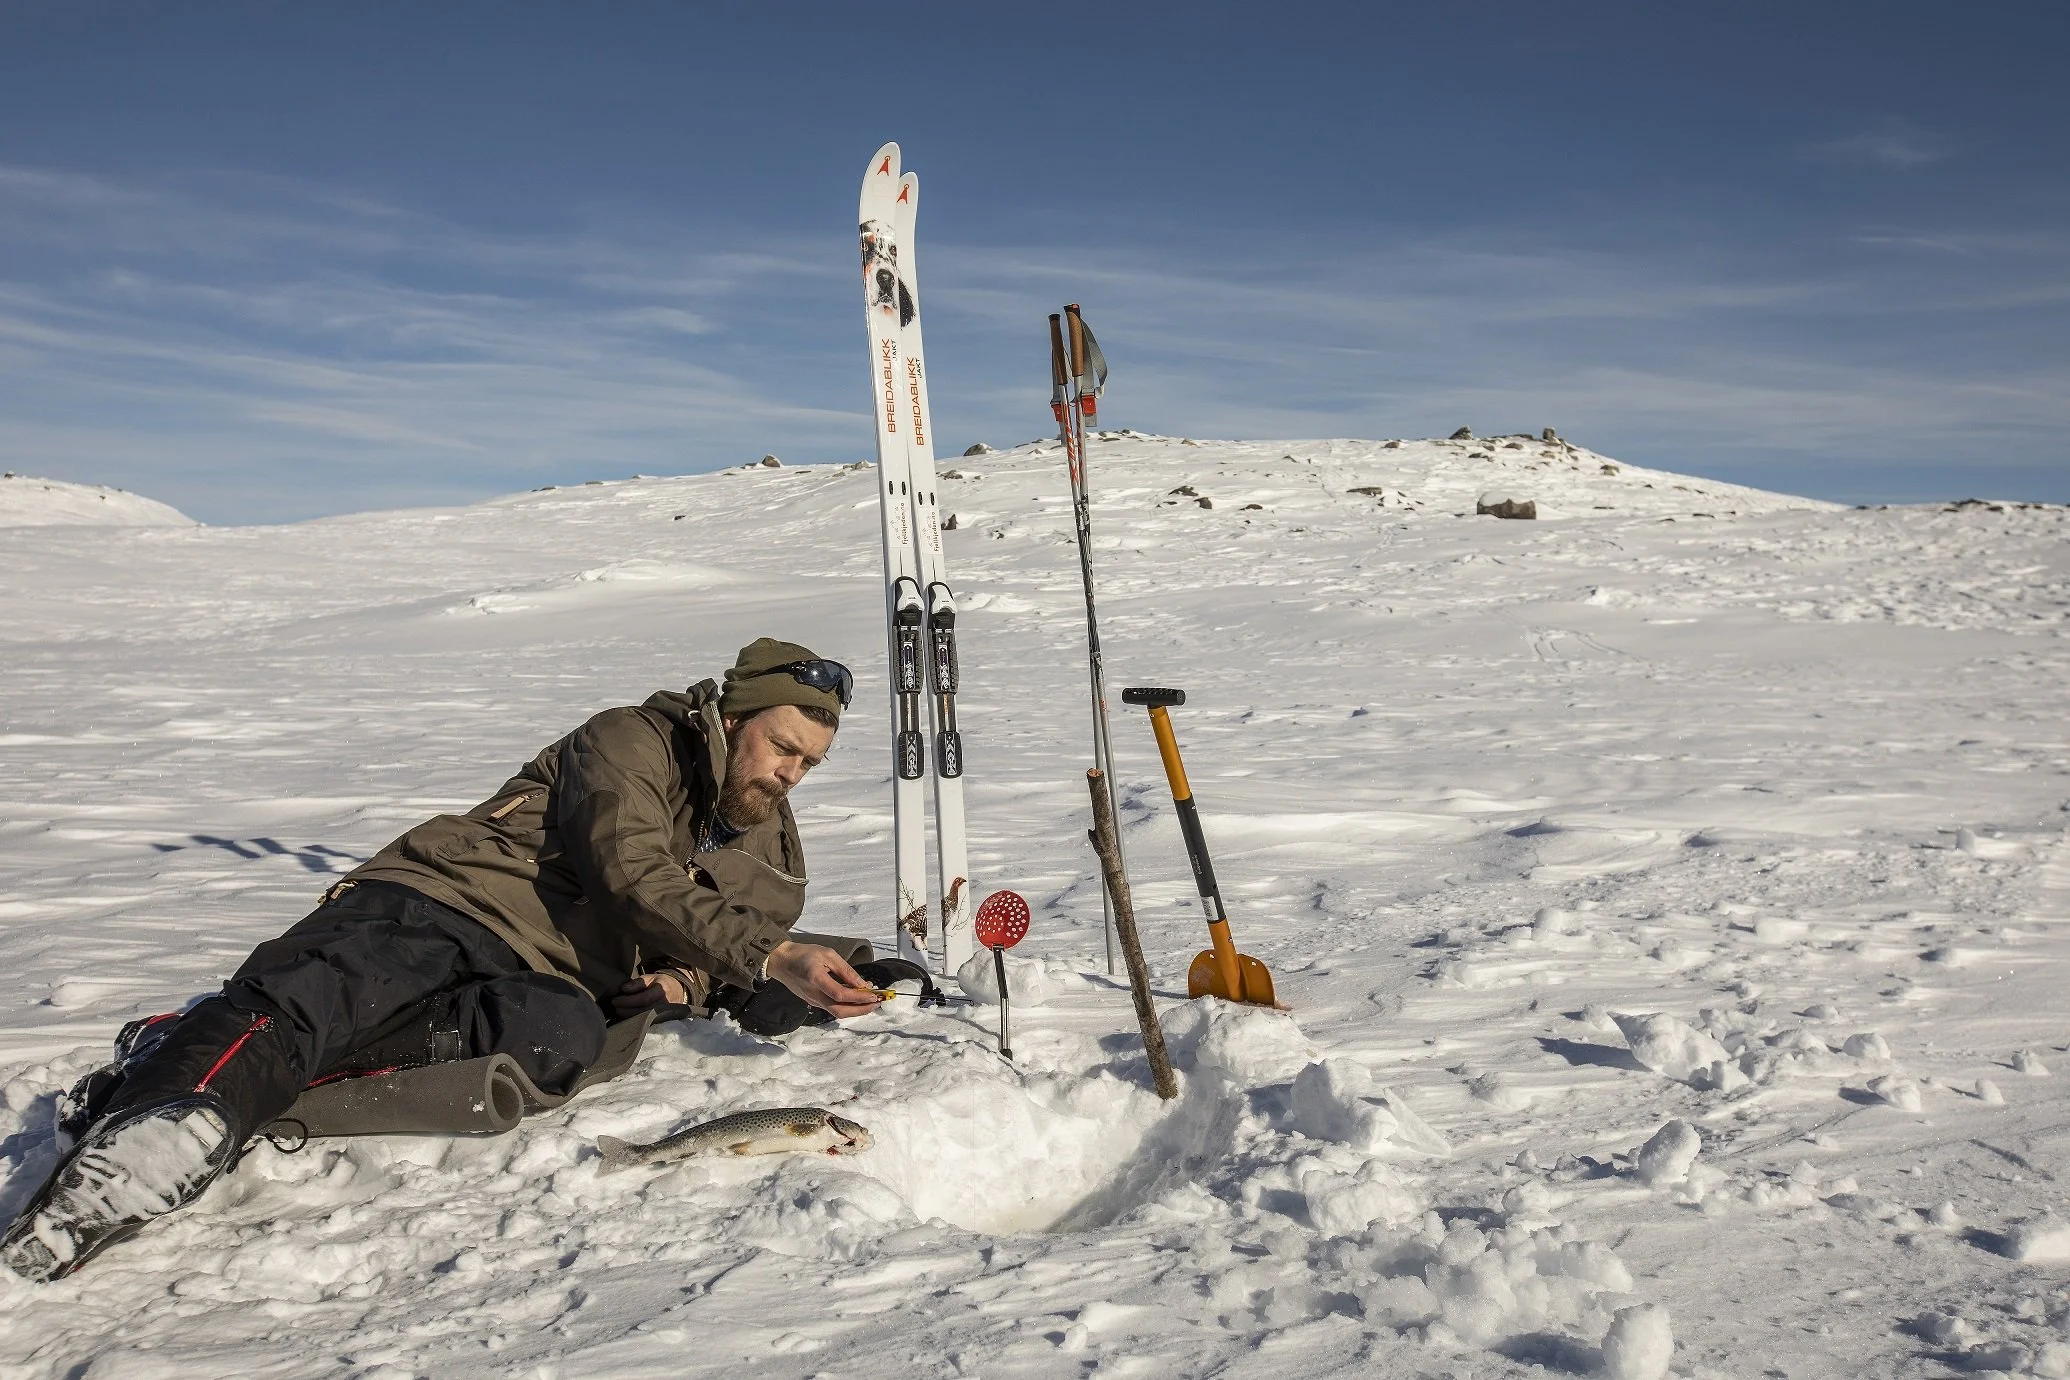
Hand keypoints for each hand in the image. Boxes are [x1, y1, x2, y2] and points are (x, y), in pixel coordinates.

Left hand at [612, 968, 689, 1016]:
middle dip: (624, 1009)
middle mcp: (663, 1005)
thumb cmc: (660, 984)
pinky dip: (633, 1020)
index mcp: (661, 991)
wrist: (677, 992)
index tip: (615, 999)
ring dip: (627, 1016)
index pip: (643, 999)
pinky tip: (626, 1015)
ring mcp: (663, 1015)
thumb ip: (637, 983)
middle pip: (641, 1011)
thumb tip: (623, 989)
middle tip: (614, 1005)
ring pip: (642, 1019)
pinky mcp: (660, 1021)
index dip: (628, 1001)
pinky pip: (645, 1023)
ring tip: (619, 1010)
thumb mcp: (650, 978)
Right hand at [766, 941, 882, 1018]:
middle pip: (840, 1011)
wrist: (780, 961)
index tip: (874, 994)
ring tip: (870, 1003)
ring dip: (855, 1010)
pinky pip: (831, 1008)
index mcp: (816, 979)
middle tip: (877, 1003)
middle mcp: (814, 994)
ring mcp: (812, 1000)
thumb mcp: (827, 954)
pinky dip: (846, 1007)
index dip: (859, 997)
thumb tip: (863, 984)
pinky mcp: (812, 1002)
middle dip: (861, 1010)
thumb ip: (845, 970)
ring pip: (836, 1012)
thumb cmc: (803, 954)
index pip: (841, 995)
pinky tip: (856, 1000)